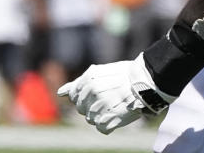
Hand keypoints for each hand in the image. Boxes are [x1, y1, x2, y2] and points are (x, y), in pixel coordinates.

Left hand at [57, 53, 176, 133]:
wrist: (143, 82)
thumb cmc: (121, 76)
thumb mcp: (97, 74)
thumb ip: (77, 84)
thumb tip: (60, 93)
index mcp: (87, 81)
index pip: (75, 97)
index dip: (84, 98)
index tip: (95, 96)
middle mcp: (92, 93)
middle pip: (82, 109)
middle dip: (92, 107)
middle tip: (107, 101)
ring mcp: (100, 106)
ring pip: (91, 119)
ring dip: (100, 116)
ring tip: (113, 108)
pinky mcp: (110, 119)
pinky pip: (101, 128)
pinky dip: (107, 125)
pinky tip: (115, 116)